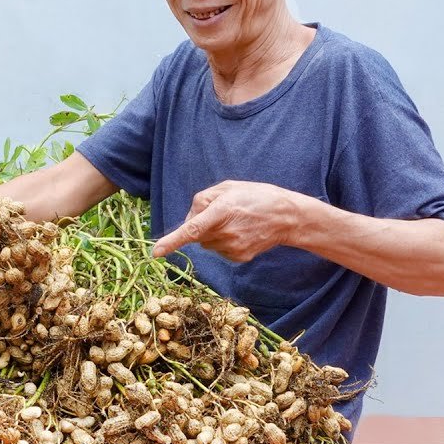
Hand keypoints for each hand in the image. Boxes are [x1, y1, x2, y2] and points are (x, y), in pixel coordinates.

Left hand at [152, 180, 316, 261]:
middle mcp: (226, 232)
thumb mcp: (228, 187)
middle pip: (196, 234)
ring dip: (212, 233)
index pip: (191, 229)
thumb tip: (188, 220)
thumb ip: (203, 199)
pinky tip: (240, 231)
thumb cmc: (256, 196)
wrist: (287, 217)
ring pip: (207, 243)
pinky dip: (223, 242)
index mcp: (222, 211)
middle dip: (200, 224)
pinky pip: (219, 250)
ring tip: (235, 221)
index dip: (172, 241)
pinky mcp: (239, 257)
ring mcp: (233, 248)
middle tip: (222, 212)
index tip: (156, 252)